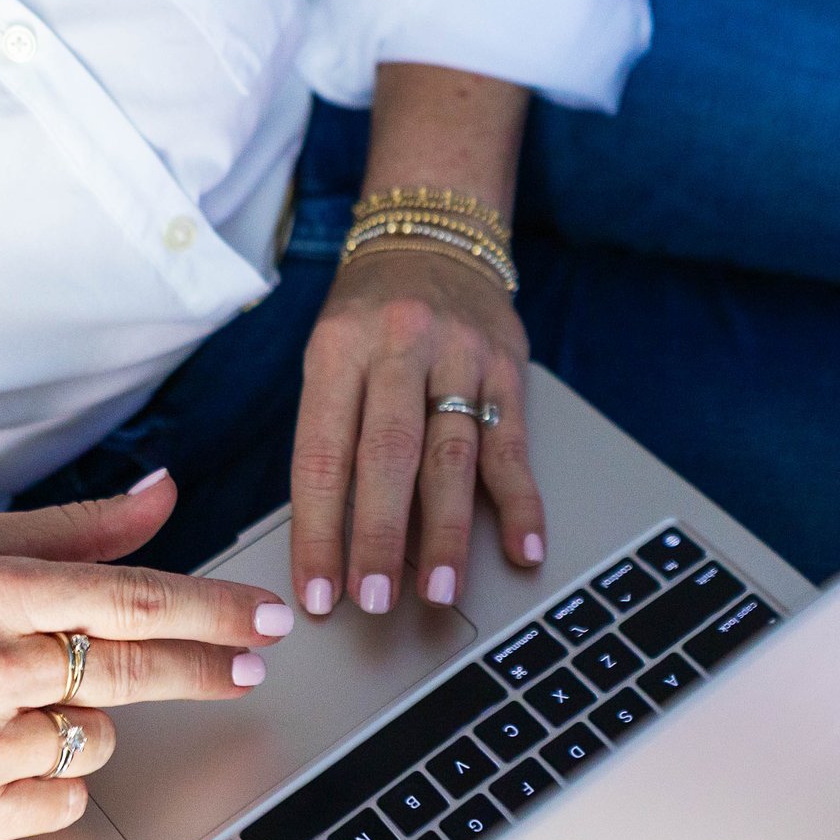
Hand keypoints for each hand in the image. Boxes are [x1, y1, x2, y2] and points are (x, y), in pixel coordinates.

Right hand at [0, 476, 291, 839]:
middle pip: (132, 671)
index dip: (212, 613)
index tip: (266, 620)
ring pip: (98, 741)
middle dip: (206, 669)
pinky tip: (2, 756)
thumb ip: (82, 529)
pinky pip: (64, 803)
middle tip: (248, 668)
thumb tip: (167, 491)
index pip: (131, 601)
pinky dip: (54, 783)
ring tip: (17, 706)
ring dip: (84, 725)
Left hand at [290, 247, 545, 615]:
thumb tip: (334, 539)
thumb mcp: (330, 354)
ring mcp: (460, 356)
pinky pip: (513, 443)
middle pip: (388, 455)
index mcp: (338, 349)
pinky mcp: (508, 367)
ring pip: (452, 455)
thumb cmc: (370, 315)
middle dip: (380, 537)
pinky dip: (520, 502)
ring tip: (438, 591)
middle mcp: (400, 347)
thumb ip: (333, 431)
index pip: (323, 453)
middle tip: (374, 601)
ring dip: (446, 532)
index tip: (317, 592)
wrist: (434, 237)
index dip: (318, 530)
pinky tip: (522, 547)